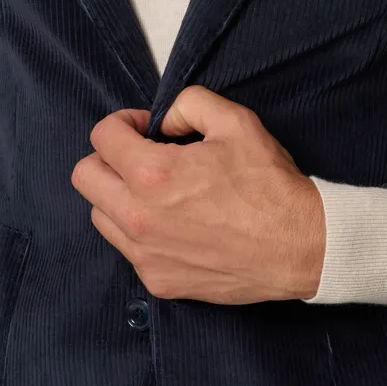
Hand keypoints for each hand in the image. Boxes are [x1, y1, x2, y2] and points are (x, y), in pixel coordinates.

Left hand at [69, 85, 324, 303]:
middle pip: (85, 177)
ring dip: (119, 195)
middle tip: (142, 155)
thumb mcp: (236, 121)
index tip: (146, 128)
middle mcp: (139, 218)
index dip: (124, 123)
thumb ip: (189, 104)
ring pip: (100, 215)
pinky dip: (140, 230)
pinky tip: (175, 222)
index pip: (101, 137)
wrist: (301, 247)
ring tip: (158, 191)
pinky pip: (128, 248)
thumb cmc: (271, 185)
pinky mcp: (158, 281)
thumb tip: (163, 121)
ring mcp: (145, 255)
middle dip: (109, 157)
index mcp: (153, 175)